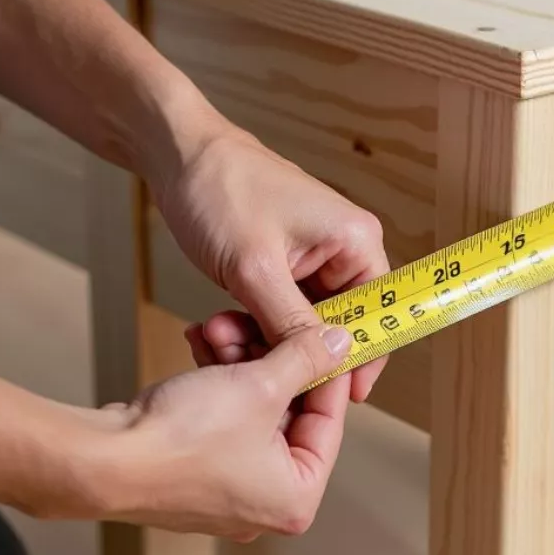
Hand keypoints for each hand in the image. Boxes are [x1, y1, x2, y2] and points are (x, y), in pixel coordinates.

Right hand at [88, 323, 354, 540]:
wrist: (98, 458)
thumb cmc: (180, 438)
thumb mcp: (261, 384)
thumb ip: (306, 359)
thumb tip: (339, 343)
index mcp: (296, 499)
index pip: (328, 421)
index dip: (325, 369)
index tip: (325, 335)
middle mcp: (265, 504)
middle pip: (289, 414)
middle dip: (270, 359)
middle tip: (262, 322)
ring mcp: (226, 491)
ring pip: (252, 410)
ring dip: (239, 362)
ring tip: (221, 327)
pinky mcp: (193, 473)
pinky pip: (221, 419)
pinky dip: (216, 382)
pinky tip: (203, 343)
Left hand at [151, 116, 389, 401]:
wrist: (177, 154)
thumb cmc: (221, 190)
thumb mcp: (255, 267)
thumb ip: (292, 322)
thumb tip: (326, 362)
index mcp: (356, 241)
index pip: (376, 315)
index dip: (357, 359)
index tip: (335, 399)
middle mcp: (345, 250)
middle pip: (341, 323)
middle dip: (299, 350)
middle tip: (262, 372)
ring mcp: (314, 257)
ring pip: (306, 322)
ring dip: (270, 340)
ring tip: (227, 342)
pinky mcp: (286, 263)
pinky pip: (283, 310)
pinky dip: (256, 326)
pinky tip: (225, 332)